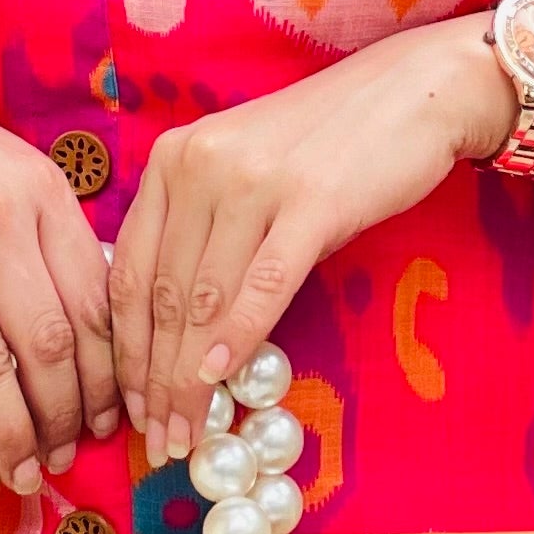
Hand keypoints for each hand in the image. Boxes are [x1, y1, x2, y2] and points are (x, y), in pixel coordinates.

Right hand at [0, 36, 121, 493]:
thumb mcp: (10, 172)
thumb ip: (51, 241)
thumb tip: (94, 340)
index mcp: (41, 192)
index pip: (94, 304)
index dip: (107, 378)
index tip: (110, 421)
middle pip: (48, 342)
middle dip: (64, 416)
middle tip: (65, 457)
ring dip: (10, 429)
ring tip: (21, 466)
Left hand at [111, 19, 513, 461]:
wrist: (409, 92)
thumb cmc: (323, 146)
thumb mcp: (243, 177)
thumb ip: (203, 237)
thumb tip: (178, 342)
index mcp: (171, 160)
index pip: (129, 272)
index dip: (124, 352)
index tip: (128, 409)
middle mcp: (200, 165)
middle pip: (161, 295)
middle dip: (155, 381)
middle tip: (157, 441)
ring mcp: (254, 180)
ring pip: (204, 298)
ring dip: (190, 378)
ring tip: (188, 431)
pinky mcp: (311, 200)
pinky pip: (264, 282)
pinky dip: (238, 335)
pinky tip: (221, 378)